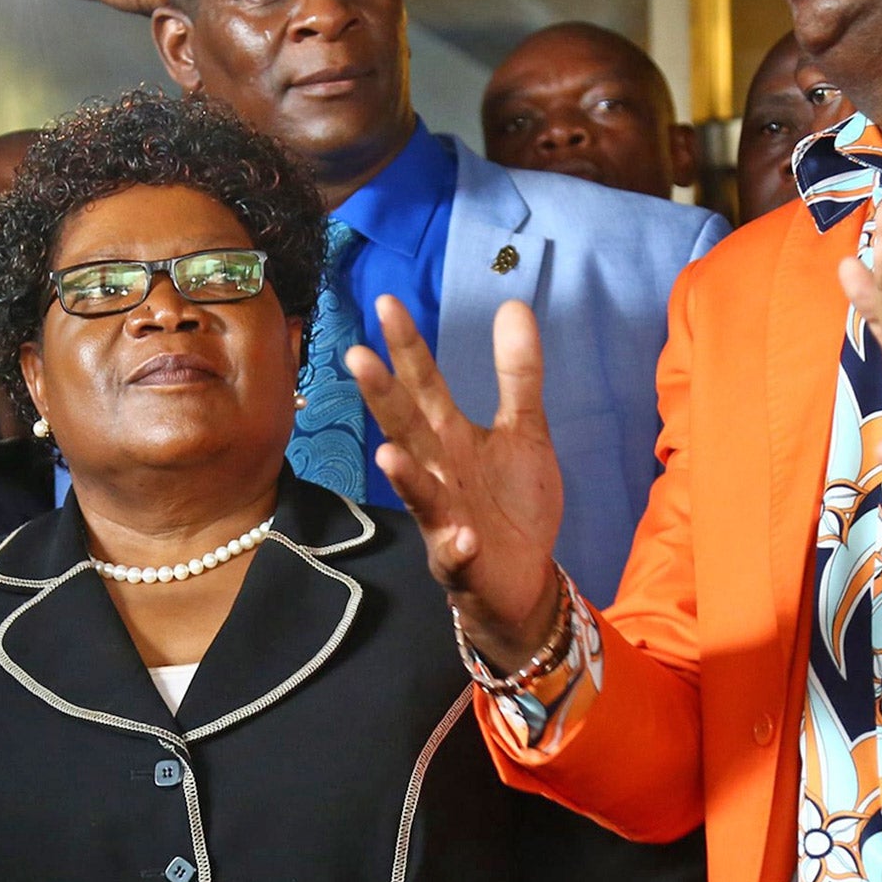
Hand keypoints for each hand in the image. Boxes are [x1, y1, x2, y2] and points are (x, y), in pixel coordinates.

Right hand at [348, 295, 565, 671]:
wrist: (523, 579)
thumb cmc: (511, 503)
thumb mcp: (524, 431)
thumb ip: (518, 374)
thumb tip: (511, 304)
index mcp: (451, 438)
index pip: (424, 385)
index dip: (407, 346)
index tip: (387, 302)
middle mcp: (438, 473)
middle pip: (407, 430)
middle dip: (383, 398)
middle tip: (357, 358)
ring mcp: (444, 518)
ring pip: (419, 493)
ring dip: (403, 476)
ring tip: (388, 454)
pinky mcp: (461, 562)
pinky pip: (454, 554)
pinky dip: (455, 546)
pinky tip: (462, 537)